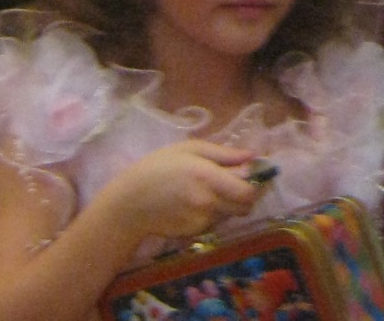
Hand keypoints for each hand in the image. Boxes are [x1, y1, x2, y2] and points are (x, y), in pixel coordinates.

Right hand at [89, 140, 266, 243]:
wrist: (130, 203)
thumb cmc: (157, 168)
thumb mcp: (188, 149)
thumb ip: (223, 154)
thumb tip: (251, 156)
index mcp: (209, 177)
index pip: (248, 192)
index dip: (253, 185)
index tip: (245, 176)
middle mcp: (209, 202)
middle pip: (245, 207)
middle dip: (243, 197)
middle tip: (230, 185)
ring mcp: (202, 221)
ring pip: (230, 215)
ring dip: (226, 206)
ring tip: (203, 193)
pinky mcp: (195, 234)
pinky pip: (214, 224)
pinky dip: (210, 215)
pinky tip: (191, 206)